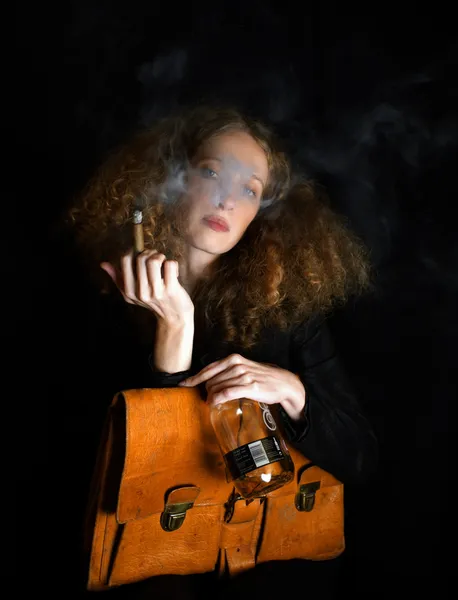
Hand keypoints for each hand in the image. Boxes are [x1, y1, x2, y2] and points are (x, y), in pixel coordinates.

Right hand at [100, 250, 194, 326]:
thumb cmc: (154, 302)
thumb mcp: (132, 294)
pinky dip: (173, 264)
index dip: (134, 251)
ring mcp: (156, 292)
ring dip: (160, 256)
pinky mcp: (172, 290)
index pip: (125, 260)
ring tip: (163, 262)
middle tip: (156, 258)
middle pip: (141, 258)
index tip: (141, 254)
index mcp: (129, 291)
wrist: (174, 318)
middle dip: (150, 252)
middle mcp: (141, 292)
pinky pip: (170, 265)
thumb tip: (103, 264)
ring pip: (154, 260)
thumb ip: (118, 278)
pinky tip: (173, 272)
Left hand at [179, 353, 305, 420]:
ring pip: (217, 387)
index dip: (194, 378)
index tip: (183, 385)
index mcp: (233, 359)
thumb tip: (211, 382)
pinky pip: (227, 393)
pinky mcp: (250, 386)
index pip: (208, 369)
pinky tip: (214, 403)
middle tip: (205, 400)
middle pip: (210, 380)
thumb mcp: (243, 369)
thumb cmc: (262, 377)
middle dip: (204, 391)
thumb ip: (228, 373)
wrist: (283, 383)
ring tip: (210, 403)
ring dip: (210, 397)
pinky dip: (217, 399)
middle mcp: (236, 365)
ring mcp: (243, 375)